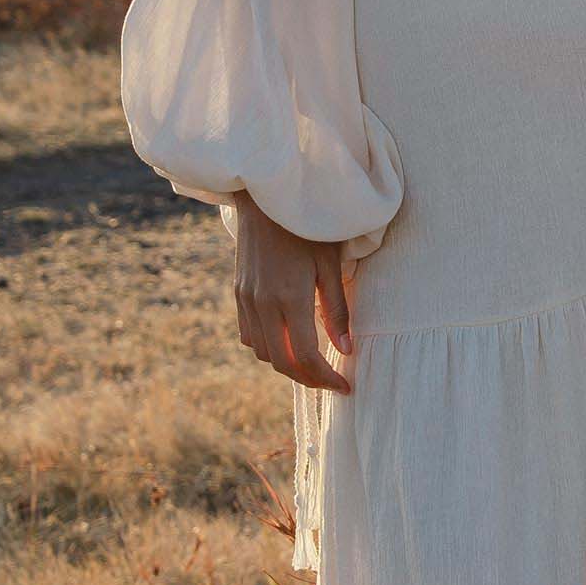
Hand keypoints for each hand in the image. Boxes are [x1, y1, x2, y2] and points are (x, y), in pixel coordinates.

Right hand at [232, 197, 353, 392]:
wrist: (264, 198)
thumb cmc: (308, 226)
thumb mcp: (330, 264)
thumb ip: (337, 309)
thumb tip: (346, 349)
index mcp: (289, 298)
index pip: (306, 356)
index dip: (326, 378)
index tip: (346, 387)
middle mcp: (263, 304)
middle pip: (282, 362)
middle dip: (309, 379)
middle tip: (332, 381)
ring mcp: (247, 300)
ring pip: (264, 353)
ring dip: (288, 365)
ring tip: (314, 364)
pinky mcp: (239, 293)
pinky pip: (250, 336)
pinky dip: (269, 348)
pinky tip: (289, 342)